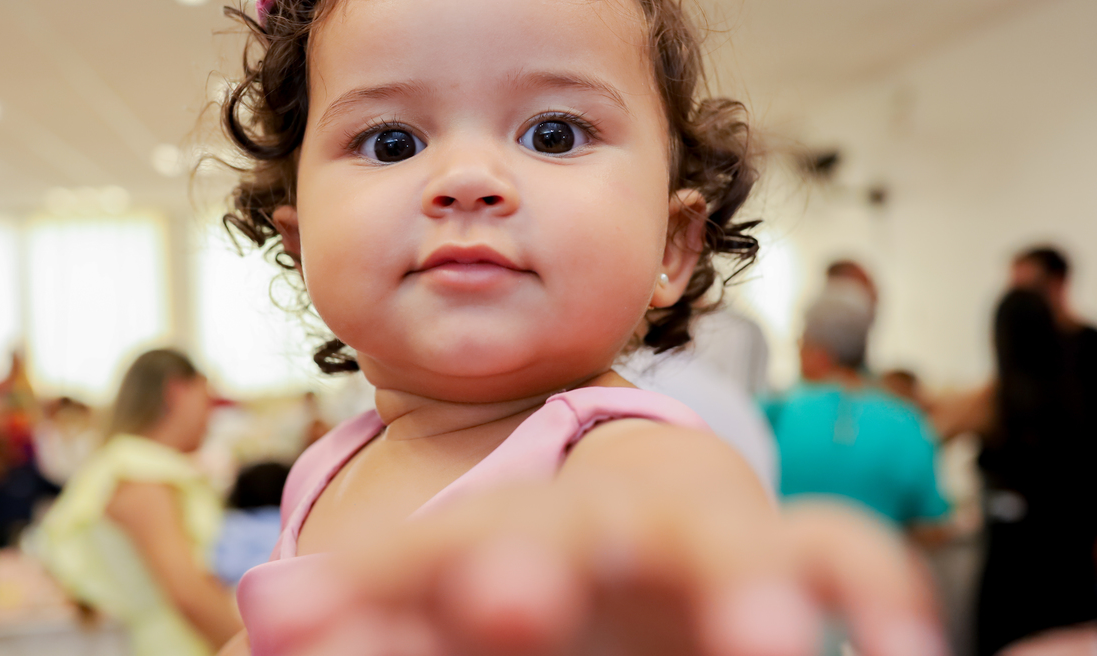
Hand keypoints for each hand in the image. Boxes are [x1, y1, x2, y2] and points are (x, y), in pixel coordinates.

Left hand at [269, 483, 944, 655]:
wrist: (631, 519)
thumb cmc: (523, 577)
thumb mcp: (436, 606)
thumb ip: (366, 614)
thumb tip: (261, 630)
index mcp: (493, 541)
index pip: (419, 553)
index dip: (364, 585)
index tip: (292, 624)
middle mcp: (588, 528)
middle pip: (557, 528)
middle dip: (530, 561)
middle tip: (502, 603)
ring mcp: (688, 537)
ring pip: (718, 538)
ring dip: (742, 585)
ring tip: (764, 649)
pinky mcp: (776, 555)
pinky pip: (841, 548)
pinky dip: (874, 589)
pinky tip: (900, 649)